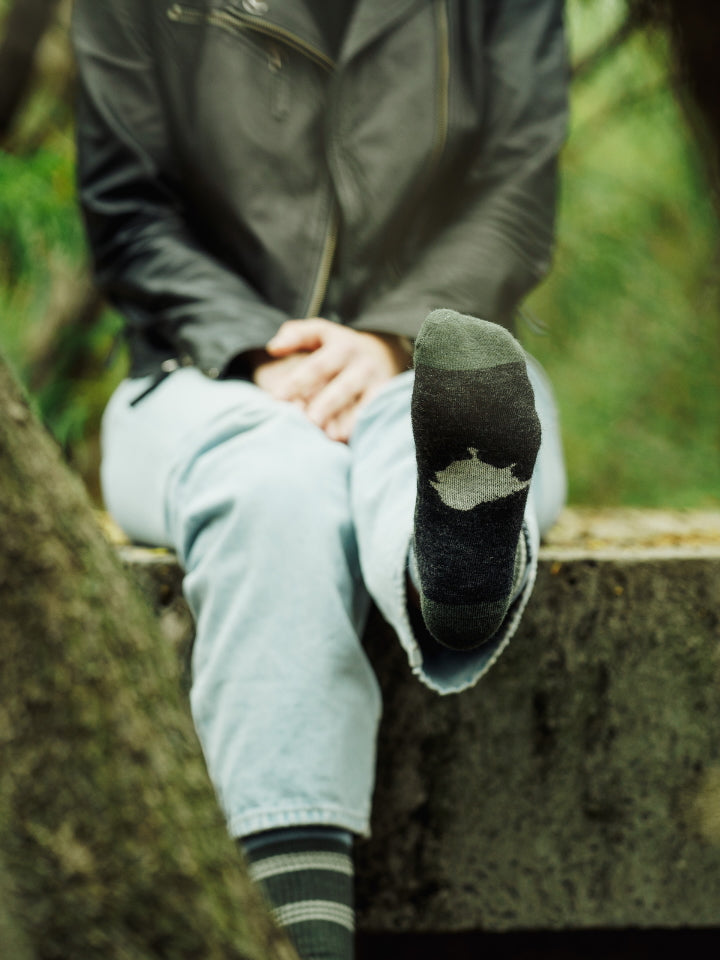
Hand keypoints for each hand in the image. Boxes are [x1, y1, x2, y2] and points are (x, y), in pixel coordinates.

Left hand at [257, 319, 410, 441]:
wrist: (387, 353)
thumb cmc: (341, 348)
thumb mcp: (321, 333)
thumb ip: (296, 335)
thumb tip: (273, 348)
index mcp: (344, 347)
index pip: (317, 366)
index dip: (297, 382)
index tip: (276, 399)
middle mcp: (364, 366)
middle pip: (343, 387)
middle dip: (327, 404)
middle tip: (310, 421)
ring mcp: (379, 385)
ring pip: (364, 405)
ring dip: (348, 422)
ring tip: (331, 437)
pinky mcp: (390, 402)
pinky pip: (376, 416)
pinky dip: (363, 429)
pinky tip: (349, 442)